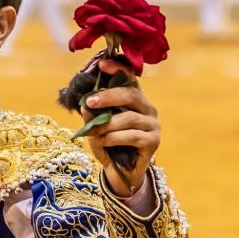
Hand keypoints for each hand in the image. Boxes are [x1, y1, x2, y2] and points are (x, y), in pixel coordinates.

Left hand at [79, 58, 159, 196]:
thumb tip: (85, 104)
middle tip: (90, 101)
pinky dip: (115, 138)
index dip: (117, 69)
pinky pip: (133, 136)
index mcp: (135, 99)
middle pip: (131, 95)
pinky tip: (104, 141)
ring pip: (129, 118)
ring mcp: (153, 124)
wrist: (120, 172)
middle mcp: (147, 108)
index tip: (101, 64)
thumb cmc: (109, 145)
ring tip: (93, 132)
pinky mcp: (153, 141)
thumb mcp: (95, 128)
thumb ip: (92, 115)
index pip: (130, 78)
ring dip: (108, 124)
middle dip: (109, 96)